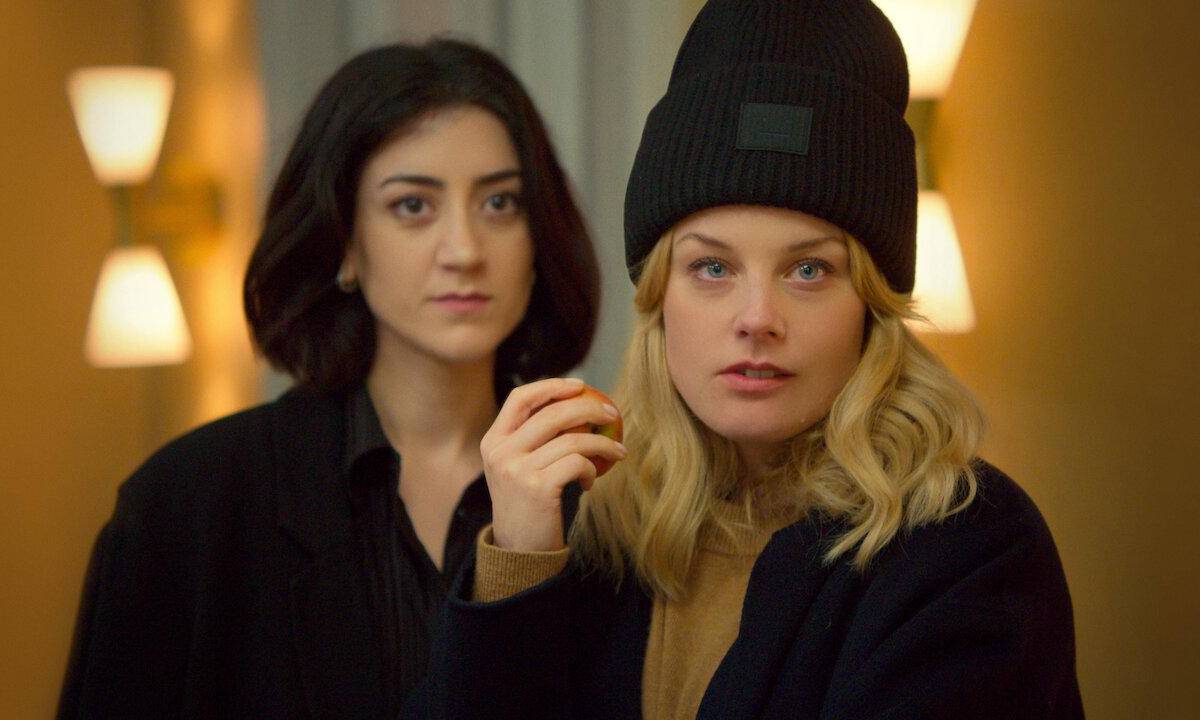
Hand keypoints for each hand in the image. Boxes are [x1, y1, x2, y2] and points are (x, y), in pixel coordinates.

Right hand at [480, 378, 625, 551]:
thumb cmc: (529, 504)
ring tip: (617, 451)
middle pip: (552, 413)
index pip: (520, 398)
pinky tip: (591, 481)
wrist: (519, 550)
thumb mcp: (518, 467)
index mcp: (493, 441)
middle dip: (589, 408)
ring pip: (572, 439)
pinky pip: (578, 463)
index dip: (552, 386)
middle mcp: (501, 452)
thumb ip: (536, 438)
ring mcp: (517, 470)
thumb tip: (580, 405)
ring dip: (602, 443)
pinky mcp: (538, 488)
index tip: (580, 387)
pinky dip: (592, 469)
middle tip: (612, 413)